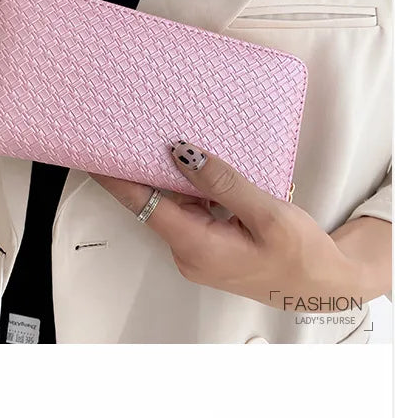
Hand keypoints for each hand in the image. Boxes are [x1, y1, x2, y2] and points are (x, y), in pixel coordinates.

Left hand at [90, 140, 378, 311]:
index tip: (93, 154)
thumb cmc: (302, 256)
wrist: (324, 286)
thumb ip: (223, 183)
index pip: (144, 205)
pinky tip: (193, 165)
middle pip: (154, 203)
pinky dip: (188, 189)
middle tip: (129, 131)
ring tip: (158, 139)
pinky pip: (189, 211)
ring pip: (172, 205)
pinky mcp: (209, 245)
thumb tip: (182, 153)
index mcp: (197, 247)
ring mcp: (197, 250)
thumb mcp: (267, 214)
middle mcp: (188, 251)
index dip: (115, 179)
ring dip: (167, 177)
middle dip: (140, 169)